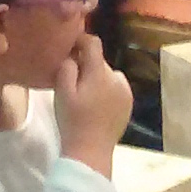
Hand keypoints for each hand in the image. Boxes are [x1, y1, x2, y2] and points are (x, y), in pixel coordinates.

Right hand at [53, 38, 132, 167]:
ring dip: (97, 78)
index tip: (68, 48)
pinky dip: (107, 90)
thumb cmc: (73, 120)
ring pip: (108, 74)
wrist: (91, 150)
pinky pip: (116, 87)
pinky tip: (97, 105)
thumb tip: (73, 53)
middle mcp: (117, 77)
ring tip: (85, 95)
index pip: (93, 43)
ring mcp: (126, 91)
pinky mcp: (129, 103)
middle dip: (86, 65)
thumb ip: (67, 67)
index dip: (80, 41)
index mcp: (100, 72)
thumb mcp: (62, 92)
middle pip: (100, 60)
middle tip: (72, 80)